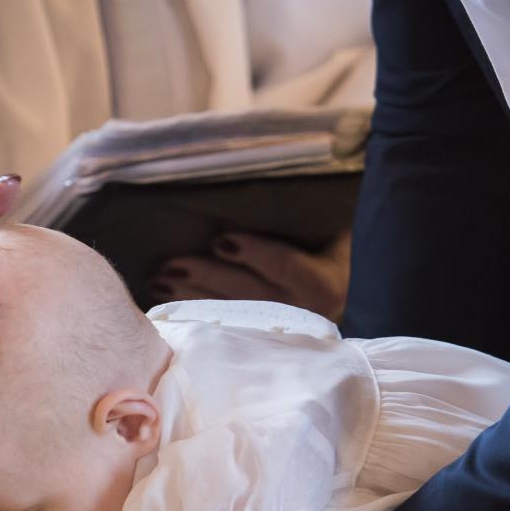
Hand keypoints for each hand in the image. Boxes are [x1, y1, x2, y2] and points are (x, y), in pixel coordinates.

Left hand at [148, 231, 350, 321]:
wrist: (350, 292)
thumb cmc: (335, 249)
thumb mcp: (335, 230)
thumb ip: (308, 213)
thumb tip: (277, 172)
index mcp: (323, 282)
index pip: (286, 266)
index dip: (253, 253)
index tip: (221, 240)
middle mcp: (303, 310)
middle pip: (248, 293)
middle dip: (207, 278)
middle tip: (170, 264)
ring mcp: (282, 329)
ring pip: (232, 313)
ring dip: (191, 295)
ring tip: (159, 278)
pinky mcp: (263, 337)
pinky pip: (224, 325)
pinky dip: (194, 310)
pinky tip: (167, 299)